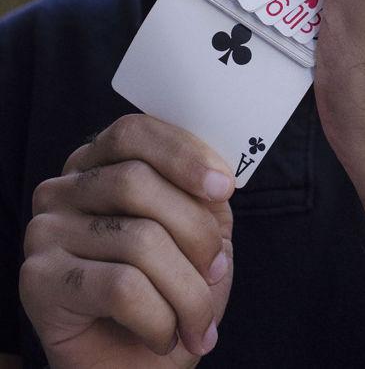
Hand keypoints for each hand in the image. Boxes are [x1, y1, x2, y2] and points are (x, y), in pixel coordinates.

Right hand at [20, 114, 234, 367]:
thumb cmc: (170, 293)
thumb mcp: (198, 232)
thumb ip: (202, 194)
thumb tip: (218, 176)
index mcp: (98, 163)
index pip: (134, 132)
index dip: (183, 154)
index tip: (224, 187)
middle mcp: (62, 190)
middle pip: (137, 183)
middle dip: (195, 232)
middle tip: (218, 271)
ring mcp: (43, 232)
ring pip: (137, 239)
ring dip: (187, 290)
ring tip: (197, 321)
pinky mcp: (37, 281)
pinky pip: (120, 287)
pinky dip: (159, 318)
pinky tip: (164, 336)